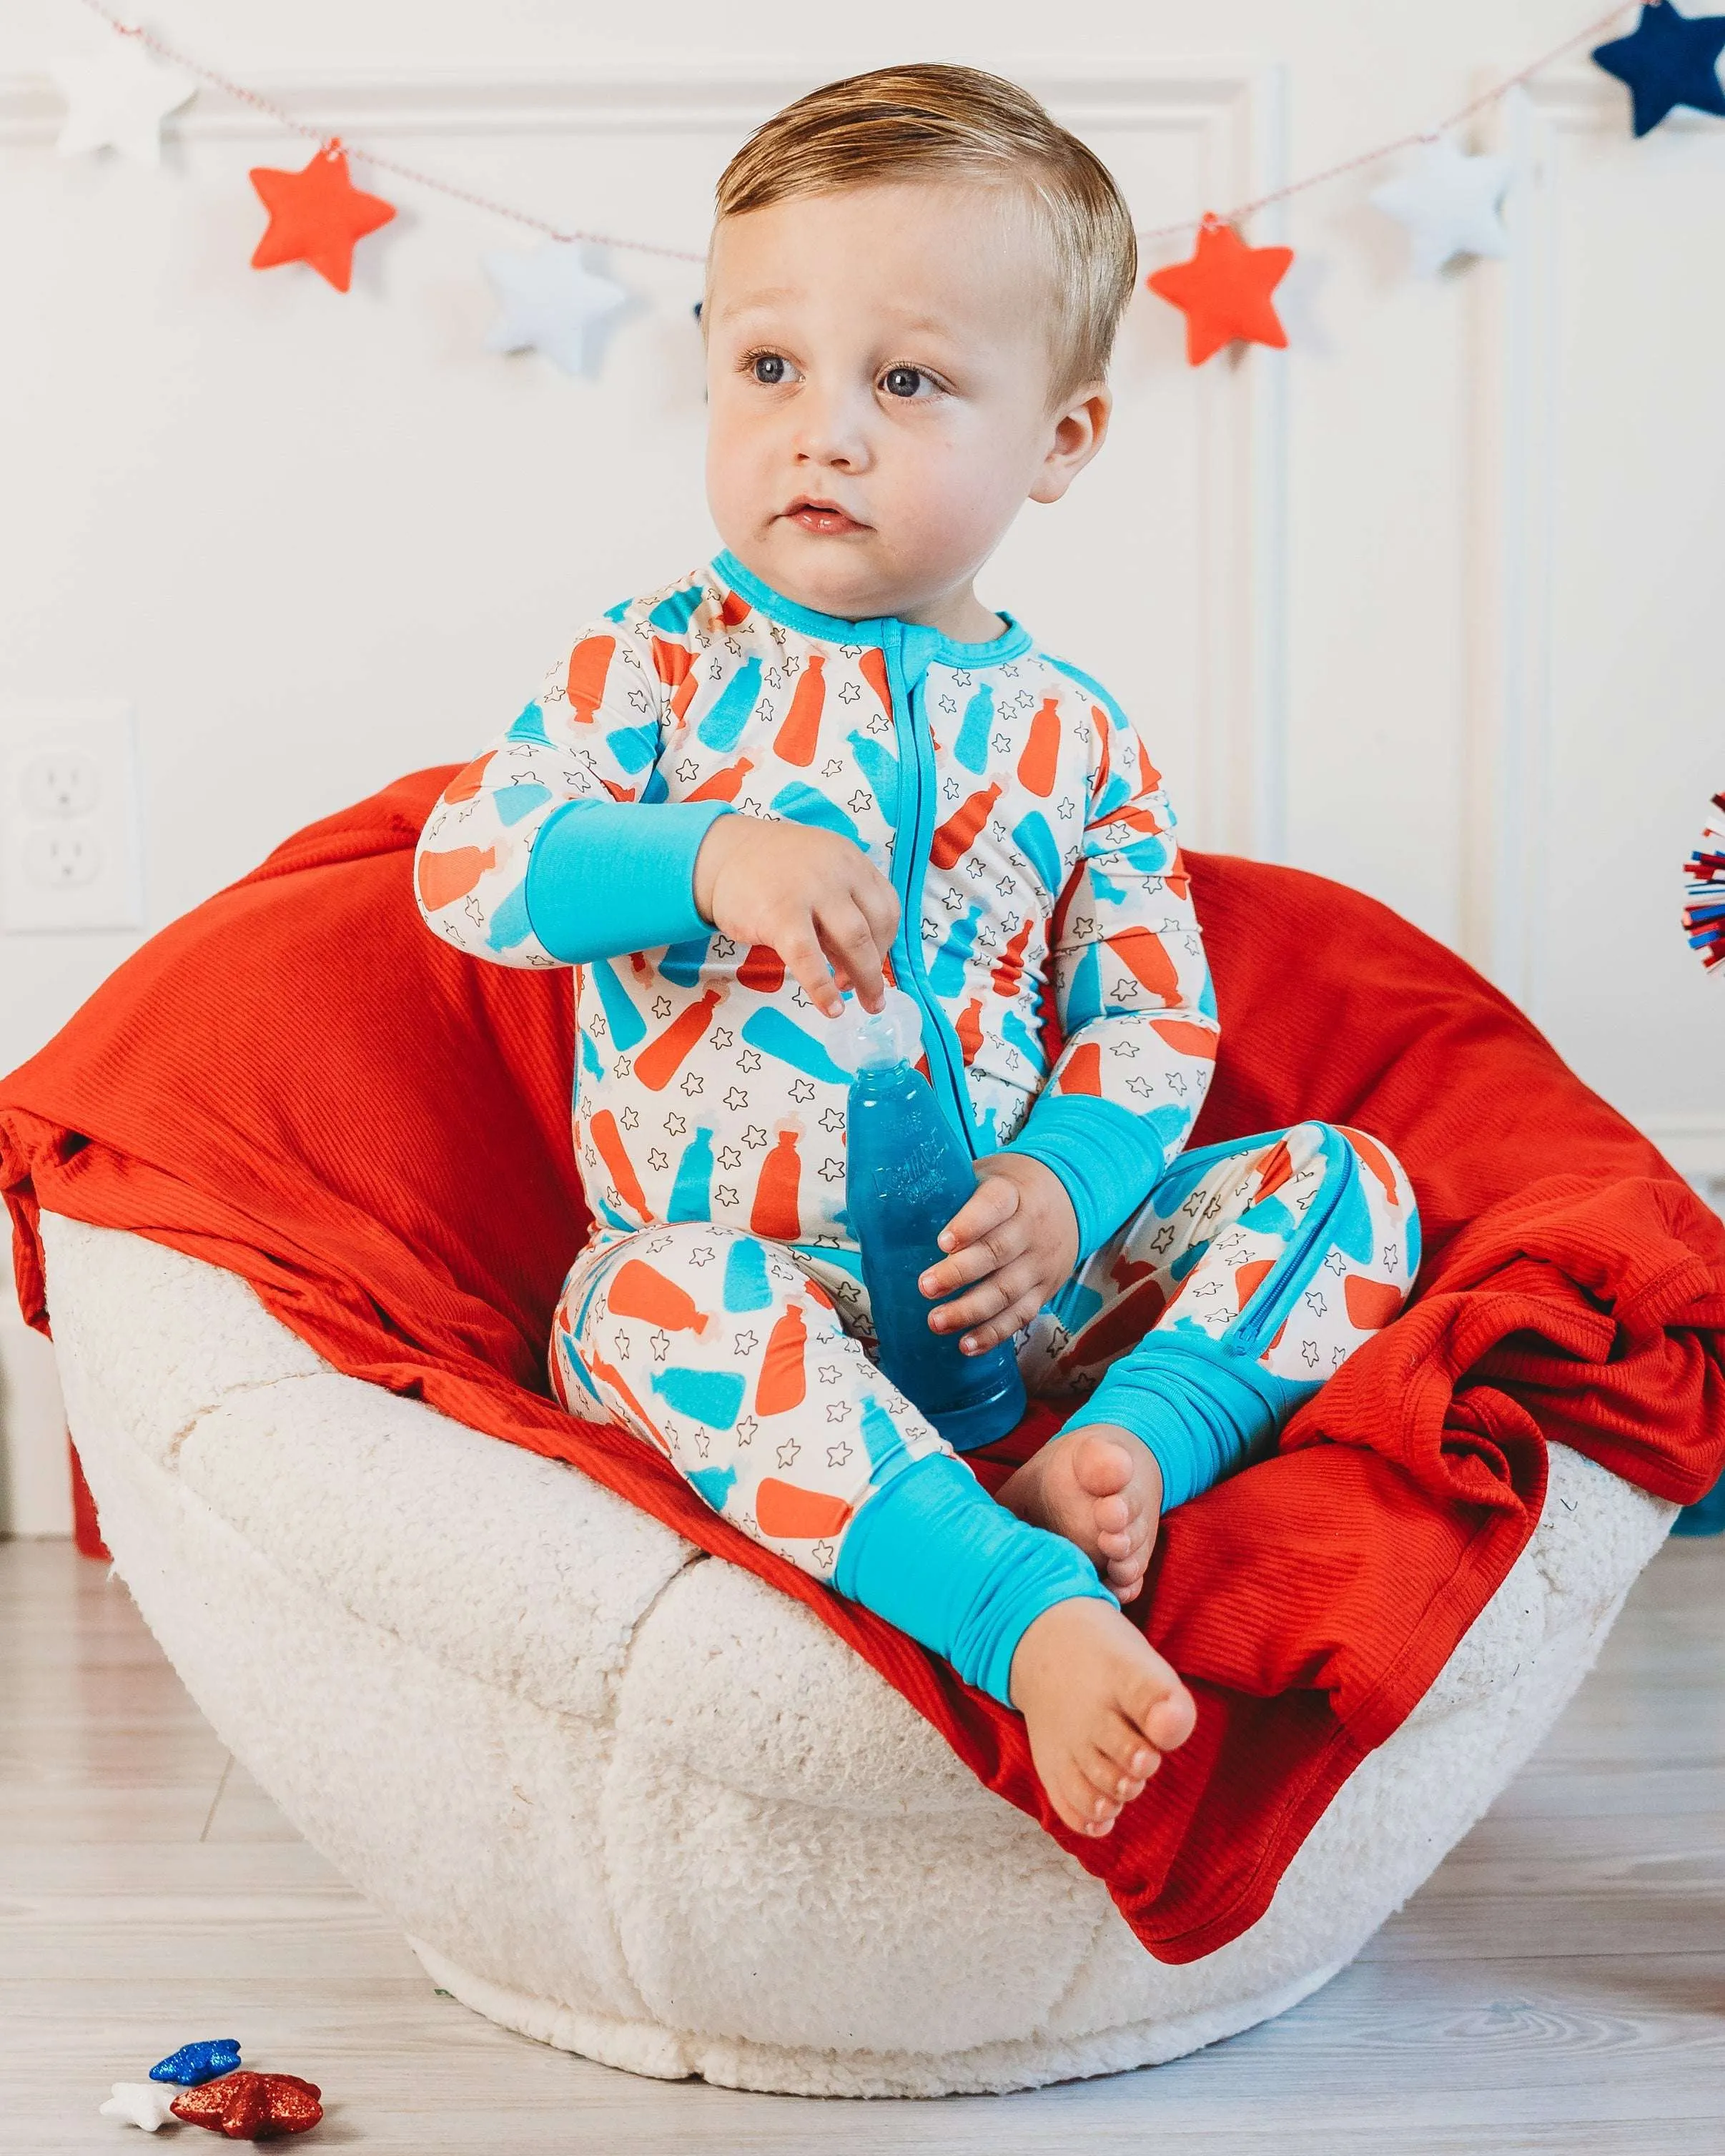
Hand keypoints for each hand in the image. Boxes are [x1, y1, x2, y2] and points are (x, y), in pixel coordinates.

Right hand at [693, 814, 899, 1017]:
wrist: (722, 854)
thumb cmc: (773, 872)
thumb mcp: (818, 878)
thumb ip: (839, 914)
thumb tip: (854, 969)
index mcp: (851, 861)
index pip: (886, 907)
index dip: (885, 943)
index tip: (874, 964)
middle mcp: (838, 872)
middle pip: (875, 927)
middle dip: (877, 968)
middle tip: (873, 996)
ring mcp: (810, 892)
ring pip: (853, 941)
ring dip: (863, 979)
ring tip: (860, 1002)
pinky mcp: (780, 915)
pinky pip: (809, 959)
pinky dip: (824, 989)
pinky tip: (830, 1007)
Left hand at [917, 1152, 1077, 1352]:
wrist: (1071, 1199)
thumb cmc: (1011, 1188)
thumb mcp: (987, 1174)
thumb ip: (951, 1190)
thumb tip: (886, 1208)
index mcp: (1013, 1193)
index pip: (994, 1205)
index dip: (969, 1224)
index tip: (943, 1242)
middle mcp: (1030, 1228)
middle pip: (997, 1253)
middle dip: (959, 1273)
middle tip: (925, 1286)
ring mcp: (1039, 1262)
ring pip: (1007, 1290)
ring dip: (970, 1310)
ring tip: (935, 1322)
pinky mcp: (1045, 1289)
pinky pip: (1020, 1315)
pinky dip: (993, 1333)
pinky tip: (966, 1345)